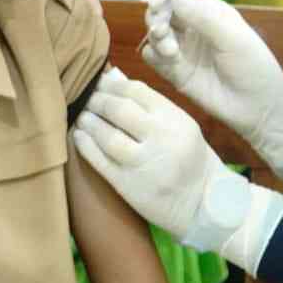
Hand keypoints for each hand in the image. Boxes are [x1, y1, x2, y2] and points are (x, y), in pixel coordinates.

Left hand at [72, 74, 282, 272]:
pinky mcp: (128, 185)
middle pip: (119, 110)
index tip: (100, 82)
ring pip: (106, 135)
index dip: (112, 84)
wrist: (203, 204)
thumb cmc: (189, 160)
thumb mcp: (182, 126)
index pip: (137, 91)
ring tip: (82, 116)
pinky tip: (79, 136)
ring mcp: (144, 163)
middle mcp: (161, 138)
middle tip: (86, 97)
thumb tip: (115, 78)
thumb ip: (152, 105)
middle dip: (97, 100)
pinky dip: (85, 145)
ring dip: (88, 121)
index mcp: (176, 120)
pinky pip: (100, 161)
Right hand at [143, 0, 282, 185]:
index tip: (158, 4)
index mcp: (210, 13)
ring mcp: (184, 50)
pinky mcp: (175, 72)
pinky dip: (154, 56)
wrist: (257, 108)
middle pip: (162, 12)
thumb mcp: (232, 38)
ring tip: (172, 51)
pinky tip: (170, 62)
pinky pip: (154, 57)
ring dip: (157, 38)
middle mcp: (194, 28)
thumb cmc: (253, 67)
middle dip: (156, 17)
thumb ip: (203, 17)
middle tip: (161, 30)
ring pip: (155, 34)